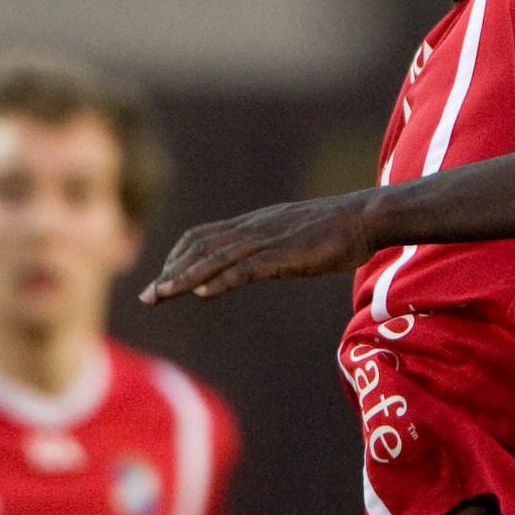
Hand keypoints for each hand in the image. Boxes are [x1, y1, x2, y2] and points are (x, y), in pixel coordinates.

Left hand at [140, 191, 376, 303]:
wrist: (367, 216)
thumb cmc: (340, 229)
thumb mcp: (297, 236)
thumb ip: (273, 248)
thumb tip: (258, 264)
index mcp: (256, 224)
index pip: (204, 236)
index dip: (179, 257)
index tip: (164, 280)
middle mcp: (255, 228)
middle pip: (201, 247)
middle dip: (171, 272)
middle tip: (147, 298)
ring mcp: (269, 240)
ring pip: (216, 258)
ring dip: (185, 278)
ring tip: (161, 295)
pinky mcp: (285, 254)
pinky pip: (247, 268)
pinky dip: (222, 280)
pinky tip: (204, 293)